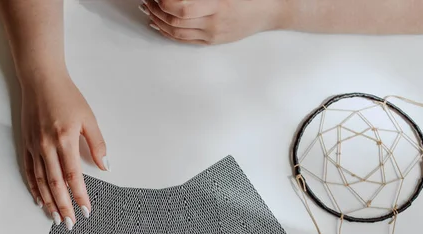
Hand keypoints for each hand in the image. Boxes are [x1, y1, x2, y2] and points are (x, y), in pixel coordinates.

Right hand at [21, 74, 107, 229]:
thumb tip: (105, 167)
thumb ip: (97, 144)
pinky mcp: (26, 144)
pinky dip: (33, 188)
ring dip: (49, 202)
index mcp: (65, 141)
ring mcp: (34, 147)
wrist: (40, 79)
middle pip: (55, 184)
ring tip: (56, 218)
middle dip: (64, 206)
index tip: (86, 211)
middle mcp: (47, 147)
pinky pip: (28, 171)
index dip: (80, 196)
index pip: (74, 177)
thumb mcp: (89, 118)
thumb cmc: (67, 97)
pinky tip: (39, 200)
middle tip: (70, 223)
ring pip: (40, 182)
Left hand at [139, 0, 282, 44]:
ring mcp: (213, 34)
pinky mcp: (212, 40)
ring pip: (176, 32)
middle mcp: (214, 23)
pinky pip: (184, 40)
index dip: (163, 1)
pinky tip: (159, 24)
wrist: (274, 8)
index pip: (181, 7)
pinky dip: (168, 32)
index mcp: (219, 4)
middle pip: (175, 20)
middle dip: (156, 8)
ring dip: (158, 20)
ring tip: (149, 9)